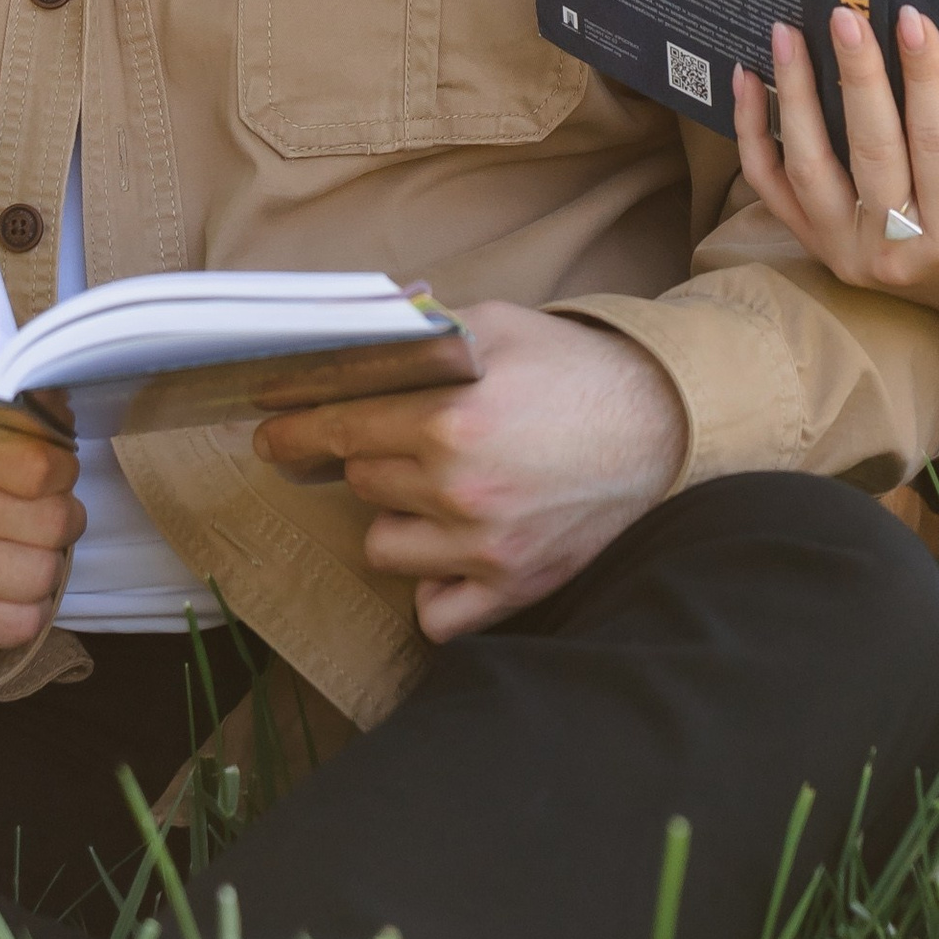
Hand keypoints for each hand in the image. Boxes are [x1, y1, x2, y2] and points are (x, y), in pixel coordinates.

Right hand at [0, 391, 82, 651]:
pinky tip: (3, 587)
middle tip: (36, 516)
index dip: (62, 472)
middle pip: (52, 524)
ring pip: (42, 576)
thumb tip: (67, 419)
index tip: (47, 474)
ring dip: (46, 566)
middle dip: (61, 521)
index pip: (43, 467)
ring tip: (18, 549)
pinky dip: (27, 610)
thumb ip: (31, 409)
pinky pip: (21, 624)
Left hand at [250, 301, 685, 641]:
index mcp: (453, 420)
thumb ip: (422, 329)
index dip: (295, 431)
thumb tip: (354, 324)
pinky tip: (451, 553)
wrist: (665, 428)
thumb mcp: (499, 324)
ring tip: (439, 492)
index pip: (339, 428)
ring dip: (400, 519)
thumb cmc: (577, 371)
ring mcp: (487, 547)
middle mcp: (463, 489)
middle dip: (373, 457)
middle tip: (409, 440)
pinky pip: (433, 615)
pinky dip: (433, 588)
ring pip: (384, 547)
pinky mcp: (514, 588)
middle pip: (362, 482)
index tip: (272, 436)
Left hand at [734, 7, 938, 354]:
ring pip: (809, 168)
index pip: (936, 141)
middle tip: (844, 14)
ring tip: (787, 35)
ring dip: (794, 95)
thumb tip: (919, 37)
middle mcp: (898, 253)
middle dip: (855, 75)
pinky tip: (748, 81)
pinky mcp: (819, 251)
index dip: (925, 77)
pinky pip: (773, 189)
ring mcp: (850, 256)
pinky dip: (754, 133)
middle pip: (870, 151)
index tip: (912, 19)